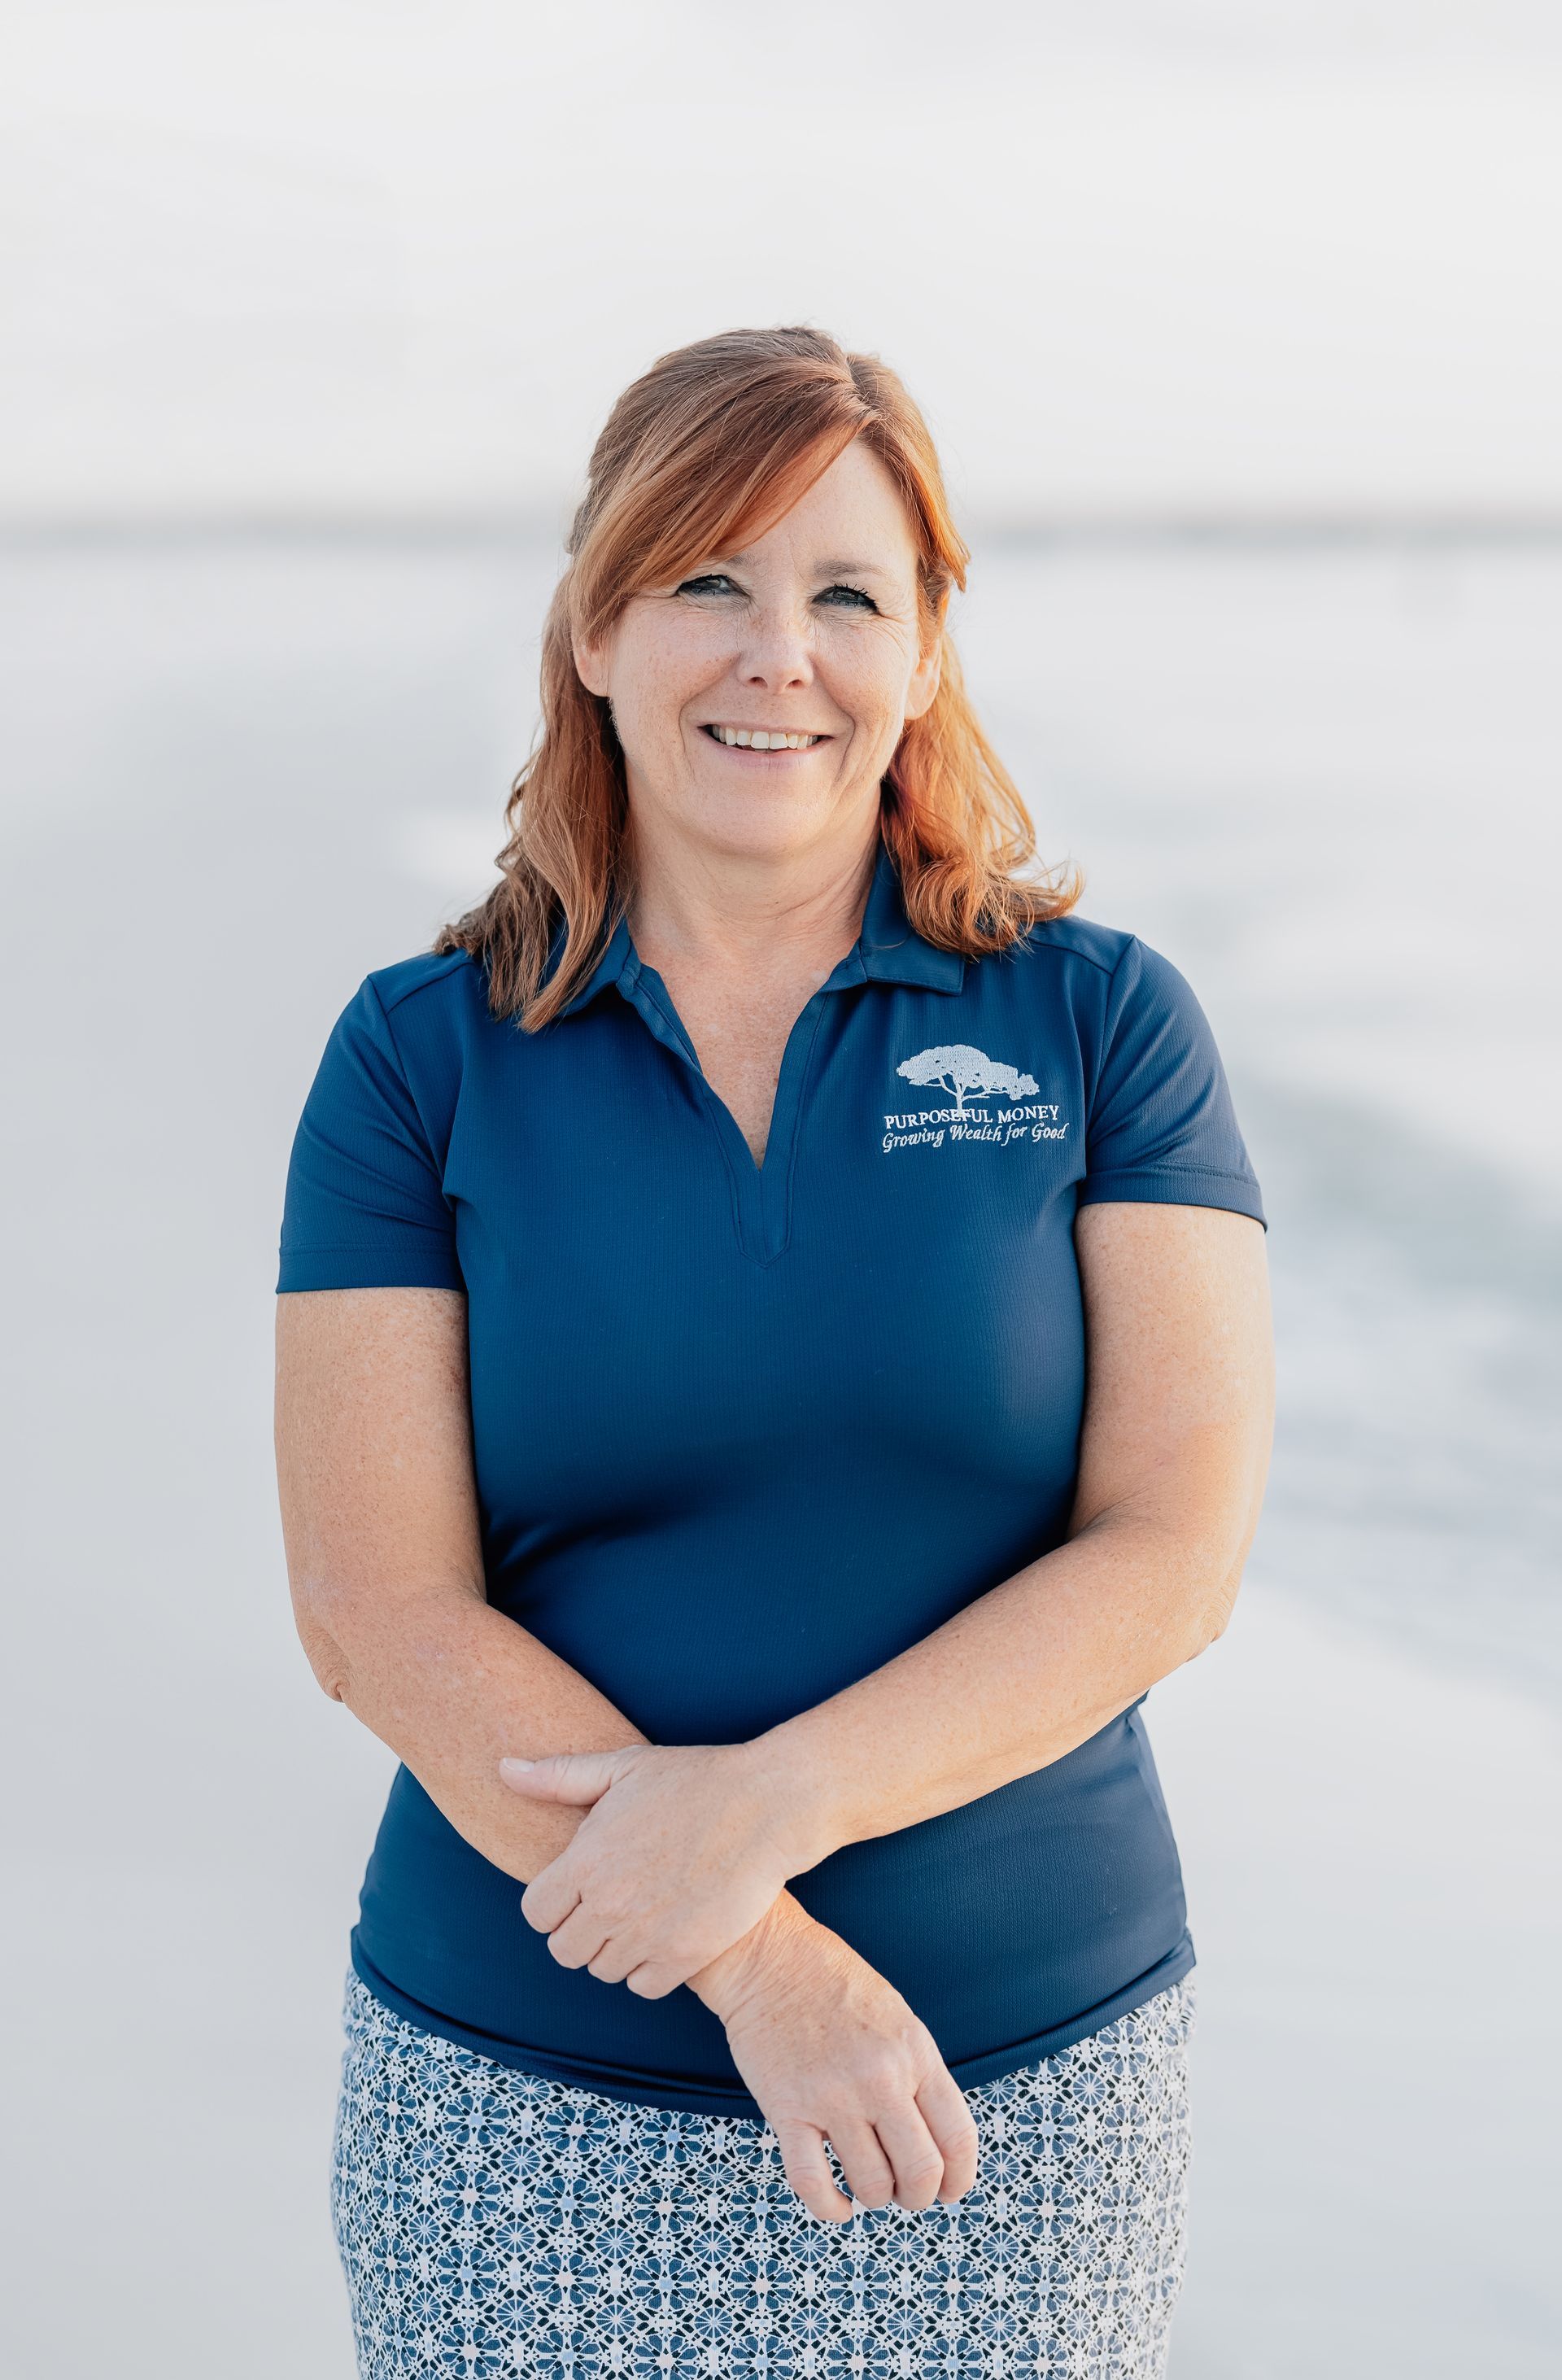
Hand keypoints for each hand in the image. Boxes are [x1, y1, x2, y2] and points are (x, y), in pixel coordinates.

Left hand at [498, 1740, 824, 1997]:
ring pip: (603, 1970)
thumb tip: (504, 1769)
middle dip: (580, 1931)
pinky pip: (643, 1986)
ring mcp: (646, 1933)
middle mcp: (609, 1902)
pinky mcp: (684, 1955)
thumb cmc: (694, 1781)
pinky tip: (665, 1937)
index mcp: (586, 1858)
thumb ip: (558, 1777)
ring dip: (615, 1951)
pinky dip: (650, 1971)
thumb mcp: (624, 1767)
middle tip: (610, 1907)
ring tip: (641, 1918)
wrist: (766, 1806)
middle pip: (564, 1950)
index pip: (536, 1913)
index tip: (577, 1891)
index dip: (553, 1905)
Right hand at [688, 1891, 981, 2224]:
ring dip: (874, 2197)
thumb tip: (933, 2138)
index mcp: (914, 2052)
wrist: (767, 1955)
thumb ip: (917, 2072)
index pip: (957, 2137)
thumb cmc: (831, 1980)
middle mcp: (880, 2079)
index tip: (950, 2190)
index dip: (959, 2178)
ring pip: (871, 2185)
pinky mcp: (786, 2110)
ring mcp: (832, 2097)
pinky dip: (830, 2209)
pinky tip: (838, 2206)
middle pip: (920, 2172)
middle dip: (918, 2196)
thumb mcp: (897, 2016)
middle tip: (906, 2193)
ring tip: (868, 2185)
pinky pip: (813, 2184)